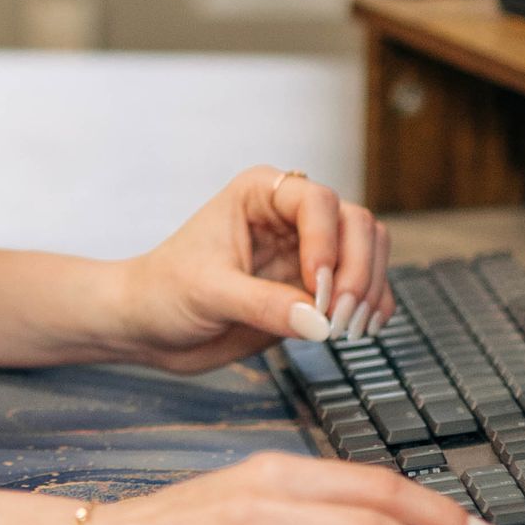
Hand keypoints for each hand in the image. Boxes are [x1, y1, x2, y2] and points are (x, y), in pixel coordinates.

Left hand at [111, 166, 392, 374]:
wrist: (150, 325)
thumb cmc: (164, 292)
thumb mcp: (208, 293)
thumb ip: (263, 304)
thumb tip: (319, 321)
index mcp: (260, 194)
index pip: (318, 202)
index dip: (327, 244)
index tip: (318, 289)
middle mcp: (290, 216)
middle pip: (356, 224)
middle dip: (357, 271)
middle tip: (339, 318)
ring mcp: (307, 251)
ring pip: (369, 250)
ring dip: (370, 289)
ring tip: (349, 328)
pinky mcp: (316, 287)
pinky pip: (366, 286)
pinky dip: (373, 306)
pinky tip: (359, 330)